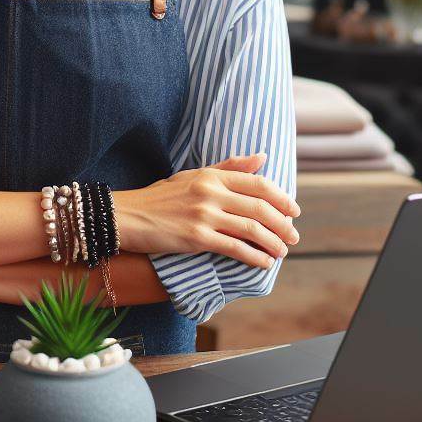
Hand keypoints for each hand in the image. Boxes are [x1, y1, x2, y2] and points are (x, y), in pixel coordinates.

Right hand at [116, 152, 299, 269]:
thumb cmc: (159, 196)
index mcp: (211, 175)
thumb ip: (228, 167)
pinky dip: (254, 257)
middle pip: (260, 207)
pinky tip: (263, 263)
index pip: (259, 183)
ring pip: (251, 228)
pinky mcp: (196, 237)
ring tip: (282, 252)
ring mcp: (204, 215)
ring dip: (273, 242)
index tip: (294, 211)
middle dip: (283, 224)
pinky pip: (234, 248)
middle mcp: (210, 192)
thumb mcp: (193, 175)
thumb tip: (262, 158)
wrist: (126, 215)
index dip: (282, 198)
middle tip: (293, 236)